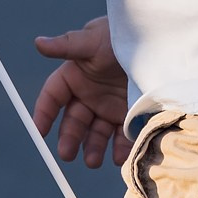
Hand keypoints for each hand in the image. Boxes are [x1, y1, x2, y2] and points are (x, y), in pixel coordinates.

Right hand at [32, 17, 128, 167]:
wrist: (158, 42)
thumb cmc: (121, 35)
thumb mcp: (94, 40)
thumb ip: (66, 45)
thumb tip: (38, 43)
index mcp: (74, 76)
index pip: (52, 97)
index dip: (44, 113)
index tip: (39, 131)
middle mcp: (89, 95)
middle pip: (73, 121)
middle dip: (69, 139)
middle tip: (67, 154)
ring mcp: (109, 107)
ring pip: (96, 134)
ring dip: (92, 148)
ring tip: (93, 161)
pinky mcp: (129, 116)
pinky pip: (122, 136)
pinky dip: (120, 149)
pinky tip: (118, 158)